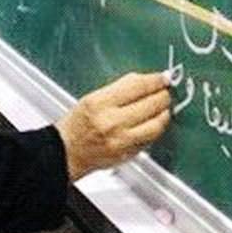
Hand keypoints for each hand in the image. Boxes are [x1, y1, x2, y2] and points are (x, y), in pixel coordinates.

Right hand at [55, 72, 170, 181]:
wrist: (67, 152)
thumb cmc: (77, 124)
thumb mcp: (92, 98)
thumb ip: (120, 89)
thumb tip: (146, 80)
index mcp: (100, 103)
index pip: (138, 86)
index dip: (155, 80)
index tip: (163, 78)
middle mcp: (112, 122)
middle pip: (152, 104)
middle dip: (163, 95)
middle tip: (165, 92)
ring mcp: (122, 141)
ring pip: (157, 124)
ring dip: (164, 113)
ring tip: (163, 108)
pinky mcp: (128, 154)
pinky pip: (151, 139)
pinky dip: (156, 129)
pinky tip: (154, 123)